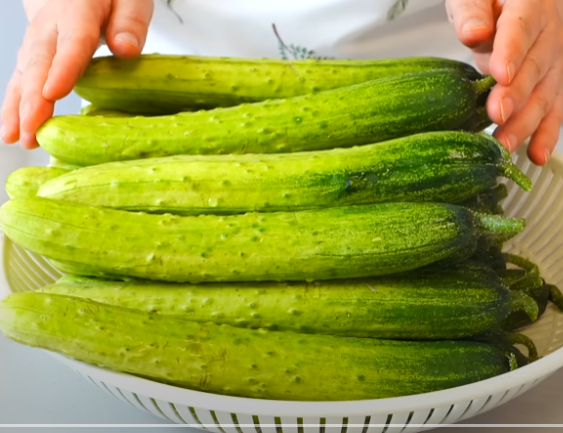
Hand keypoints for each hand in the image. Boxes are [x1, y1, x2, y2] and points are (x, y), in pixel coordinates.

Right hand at [0, 0, 152, 148]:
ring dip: (18, 109)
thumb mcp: (131, 0)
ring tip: (17, 138)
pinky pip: (21, 82)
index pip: (72, 42)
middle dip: (33, 98)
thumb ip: (130, 23)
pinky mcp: (32, 57)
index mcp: (78, 10)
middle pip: (39, 63)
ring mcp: (37, 43)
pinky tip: (11, 131)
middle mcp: (49, 27)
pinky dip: (13, 107)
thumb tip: (126, 50)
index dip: (63, 69)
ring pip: (24, 76)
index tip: (54, 94)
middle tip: (32, 128)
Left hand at [446, 0, 562, 164]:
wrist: (510, 2)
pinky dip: (545, 133)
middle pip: (535, 67)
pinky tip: (536, 155)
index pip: (521, 29)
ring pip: (545, 93)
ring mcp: (555, 60)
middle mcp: (551, 33)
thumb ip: (472, 11)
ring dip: (527, 123)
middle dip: (516, 95)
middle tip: (497, 115)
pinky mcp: (552, 81)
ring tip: (506, 146)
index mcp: (530, 4)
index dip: (512, 52)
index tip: (500, 74)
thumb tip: (473, 34)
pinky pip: (553, 108)